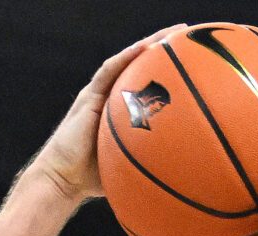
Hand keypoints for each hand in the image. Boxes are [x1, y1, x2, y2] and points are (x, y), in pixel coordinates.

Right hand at [26, 27, 184, 202]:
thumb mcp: (130, 167)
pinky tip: (145, 47)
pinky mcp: (89, 96)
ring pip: (127, 61)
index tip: (194, 61)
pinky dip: (127, 57)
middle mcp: (111, 97)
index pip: (147, 83)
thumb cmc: (93, 179)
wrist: (63, 179)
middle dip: (165, 49)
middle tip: (189, 35)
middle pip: (141, 66)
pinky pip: (109, 70)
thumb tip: (181, 178)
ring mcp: (99, 94)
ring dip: (150, 45)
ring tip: (173, 33)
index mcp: (122, 110)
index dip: (169, 70)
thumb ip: (150, 164)